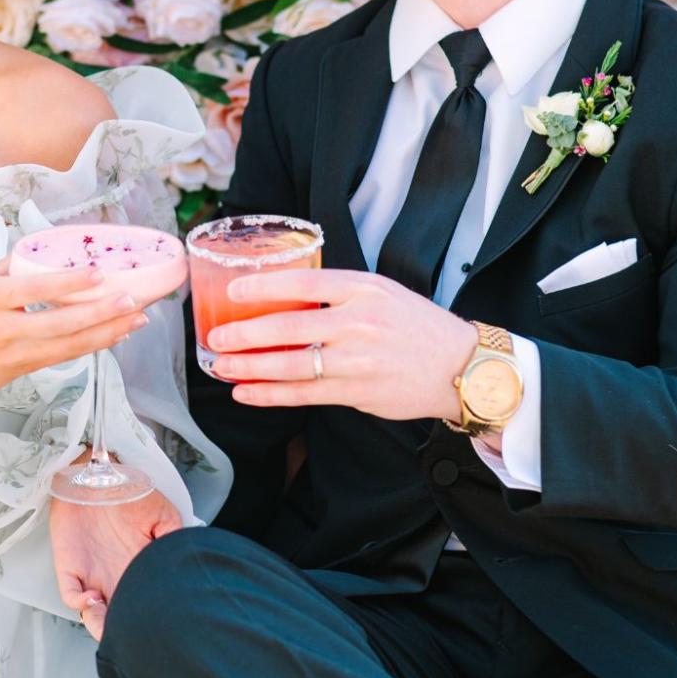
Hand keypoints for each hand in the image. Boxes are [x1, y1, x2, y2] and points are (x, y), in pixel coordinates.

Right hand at [0, 258, 149, 412]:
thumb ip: (11, 266)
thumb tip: (47, 248)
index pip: (34, 289)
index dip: (68, 282)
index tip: (98, 273)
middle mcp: (4, 328)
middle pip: (60, 323)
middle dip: (101, 313)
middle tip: (134, 301)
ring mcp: (16, 353)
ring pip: (69, 345)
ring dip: (107, 332)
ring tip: (137, 319)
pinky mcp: (25, 369)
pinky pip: (65, 356)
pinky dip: (92, 345)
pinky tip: (115, 335)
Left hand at [51, 483, 181, 639]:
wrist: (96, 472)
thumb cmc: (128, 491)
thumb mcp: (163, 514)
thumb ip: (173, 540)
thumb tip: (183, 565)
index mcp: (141, 568)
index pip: (146, 604)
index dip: (150, 617)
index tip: (156, 621)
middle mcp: (118, 577)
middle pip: (120, 618)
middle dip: (124, 629)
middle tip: (130, 628)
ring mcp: (93, 576)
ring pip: (95, 616)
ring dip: (100, 624)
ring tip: (108, 617)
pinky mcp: (70, 568)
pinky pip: (71, 596)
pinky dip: (80, 604)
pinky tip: (91, 598)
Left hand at [208, 268, 474, 422]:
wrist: (460, 365)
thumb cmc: (416, 326)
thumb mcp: (382, 292)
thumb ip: (338, 293)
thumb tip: (283, 297)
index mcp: (363, 288)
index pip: (303, 283)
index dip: (263, 286)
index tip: (233, 291)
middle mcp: (359, 322)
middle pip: (290, 327)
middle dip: (245, 333)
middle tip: (216, 336)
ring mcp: (358, 360)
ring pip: (292, 365)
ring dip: (250, 367)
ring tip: (221, 367)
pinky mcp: (357, 391)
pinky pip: (304, 394)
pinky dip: (270, 394)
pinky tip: (246, 392)